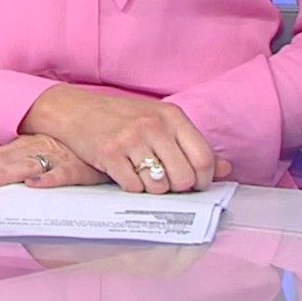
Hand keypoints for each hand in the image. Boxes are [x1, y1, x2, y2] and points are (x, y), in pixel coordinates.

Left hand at [0, 133, 105, 188]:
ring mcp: (57, 157)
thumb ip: (21, 159)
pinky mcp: (76, 168)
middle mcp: (38, 147)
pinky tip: (34, 184)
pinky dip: (47, 179)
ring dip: (7, 172)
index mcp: (28, 143)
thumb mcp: (44, 148)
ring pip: (27, 165)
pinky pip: (61, 174)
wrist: (105, 143)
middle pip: (7, 158)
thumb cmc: (72, 150)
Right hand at [22, 85, 231, 193]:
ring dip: (153, 190)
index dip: (202, 180)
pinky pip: (133, 187)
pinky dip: (132, 188)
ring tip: (142, 176)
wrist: (74, 110)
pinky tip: (125, 174)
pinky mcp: (109, 154)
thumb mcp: (160, 122)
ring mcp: (131, 139)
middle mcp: (153, 126)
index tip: (192, 184)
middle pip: (183, 177)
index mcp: (172, 116)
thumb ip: (192, 146)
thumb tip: (226, 170)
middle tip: (165, 184)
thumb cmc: (121, 117)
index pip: (204, 158)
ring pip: (159, 186)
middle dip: (177, 189)